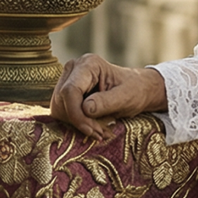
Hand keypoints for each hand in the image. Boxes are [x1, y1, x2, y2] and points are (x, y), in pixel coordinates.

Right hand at [49, 55, 167, 140]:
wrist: (137, 89)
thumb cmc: (135, 90)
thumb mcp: (127, 97)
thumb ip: (107, 102)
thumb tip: (85, 108)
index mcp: (88, 64)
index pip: (70, 91)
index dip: (76, 113)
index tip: (91, 130)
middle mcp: (73, 69)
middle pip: (61, 101)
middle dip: (79, 121)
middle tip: (101, 132)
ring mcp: (66, 81)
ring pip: (59, 109)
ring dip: (78, 124)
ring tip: (101, 130)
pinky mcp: (65, 94)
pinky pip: (62, 113)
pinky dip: (77, 124)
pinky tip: (94, 126)